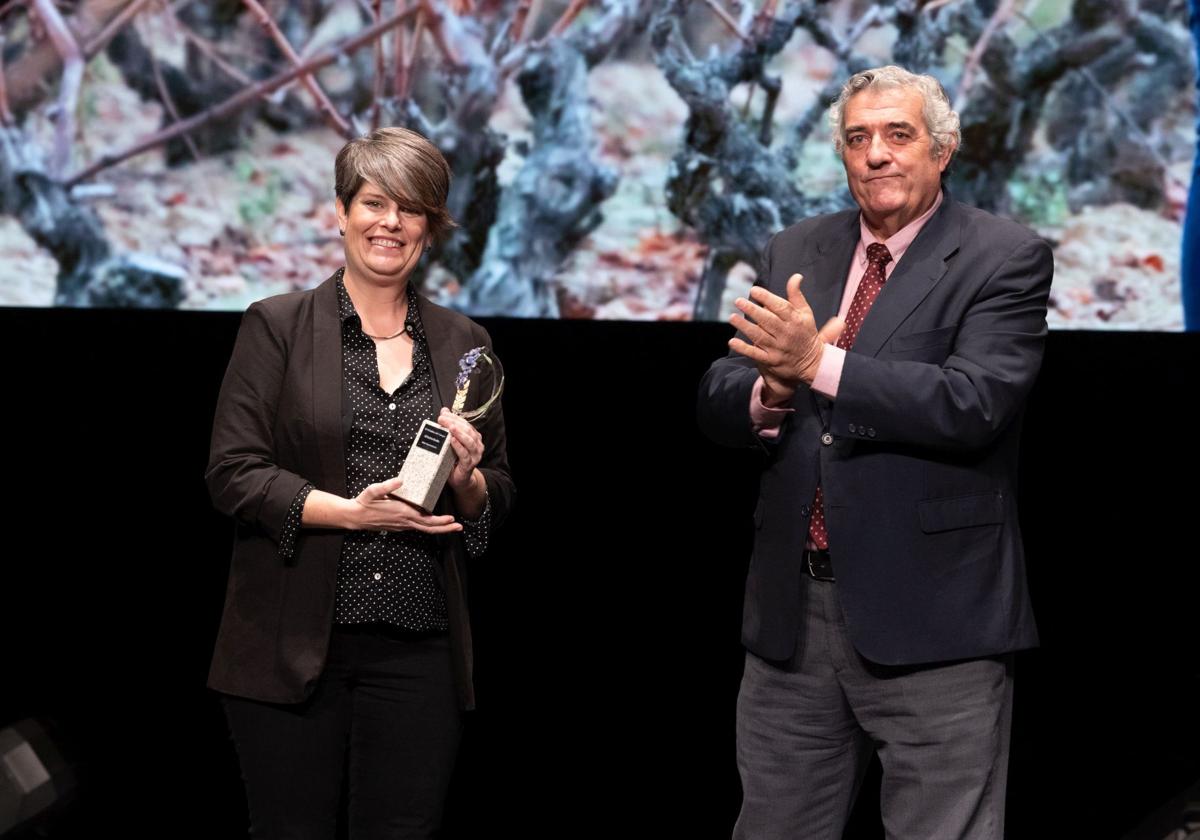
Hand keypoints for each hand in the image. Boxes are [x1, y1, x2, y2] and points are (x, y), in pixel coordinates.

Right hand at [348, 476, 461, 533]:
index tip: (452, 519)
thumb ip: (387, 485)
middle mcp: (405, 521)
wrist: (355, 517)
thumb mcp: (373, 490)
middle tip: (459, 526)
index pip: (426, 520)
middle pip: (430, 528)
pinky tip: (434, 521)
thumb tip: (400, 479)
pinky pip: (418, 527)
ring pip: (425, 529)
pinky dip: (429, 526)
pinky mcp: (400, 525)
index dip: (440, 521)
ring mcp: (403, 525)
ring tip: (452, 525)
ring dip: (439, 528)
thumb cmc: (365, 502)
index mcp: (403, 512)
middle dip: (446, 529)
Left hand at [437, 408, 483, 490]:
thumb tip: (444, 411)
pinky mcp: (469, 464)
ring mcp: (475, 455)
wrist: (460, 478)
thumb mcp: (452, 441)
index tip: (444, 413)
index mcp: (474, 437)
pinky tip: (452, 441)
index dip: (455, 417)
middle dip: (454, 423)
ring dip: (459, 433)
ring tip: (450, 427)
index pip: (465, 423)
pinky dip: (458, 447)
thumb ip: (450, 427)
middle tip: (442, 419)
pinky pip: (464, 454)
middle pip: (467, 430)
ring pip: (469, 441)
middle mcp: (477, 445)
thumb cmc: (455, 459)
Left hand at [729, 273, 844, 399]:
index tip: (754, 291)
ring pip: (760, 336)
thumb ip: (796, 295)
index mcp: (795, 321)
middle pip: (768, 321)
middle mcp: (786, 334)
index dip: (767, 298)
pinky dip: (744, 349)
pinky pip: (755, 354)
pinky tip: (732, 342)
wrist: (812, 363)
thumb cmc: (806, 333)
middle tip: (738, 301)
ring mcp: (778, 348)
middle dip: (753, 310)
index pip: (780, 307)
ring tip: (732, 317)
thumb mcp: (806, 314)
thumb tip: (796, 276)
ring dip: (745, 327)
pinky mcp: (771, 361)